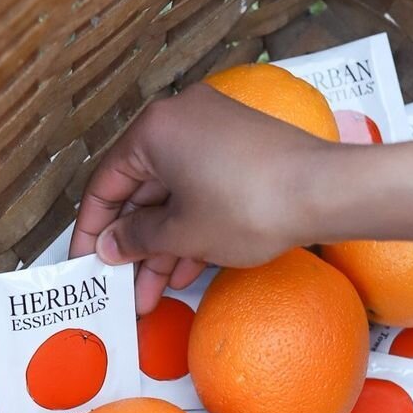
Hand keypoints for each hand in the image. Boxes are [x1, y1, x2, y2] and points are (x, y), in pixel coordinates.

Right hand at [68, 83, 338, 311]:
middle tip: (122, 286)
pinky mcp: (241, 149)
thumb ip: (137, 239)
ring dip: (162, 244)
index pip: (106, 183)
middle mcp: (181, 119)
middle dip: (133, 245)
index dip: (92, 229)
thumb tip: (110, 245)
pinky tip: (184, 268)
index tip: (85, 262)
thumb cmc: (251, 205)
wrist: (326, 191)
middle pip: (141, 190)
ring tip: (153, 292)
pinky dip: (191, 225)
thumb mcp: (182, 233)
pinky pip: (202, 188)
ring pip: (174, 194)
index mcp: (155, 129)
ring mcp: (214, 132)